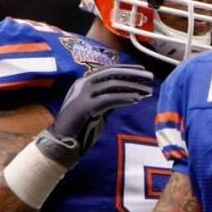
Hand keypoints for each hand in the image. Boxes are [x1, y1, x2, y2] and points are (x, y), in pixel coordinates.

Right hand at [36, 64, 152, 168]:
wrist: (62, 142)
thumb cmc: (81, 127)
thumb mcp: (98, 109)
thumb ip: (109, 100)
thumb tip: (129, 94)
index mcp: (84, 83)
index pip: (108, 70)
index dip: (126, 69)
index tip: (142, 70)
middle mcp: (82, 85)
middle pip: (111, 73)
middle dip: (132, 74)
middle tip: (150, 77)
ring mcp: (82, 95)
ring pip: (112, 84)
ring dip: (132, 87)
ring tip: (148, 90)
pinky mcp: (84, 107)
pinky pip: (108, 99)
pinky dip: (124, 98)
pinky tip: (136, 99)